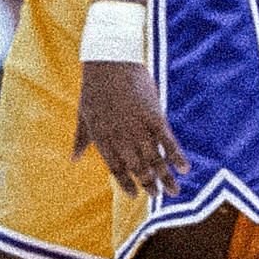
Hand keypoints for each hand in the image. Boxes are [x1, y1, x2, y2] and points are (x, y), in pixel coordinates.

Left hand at [74, 61, 186, 198]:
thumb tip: (73, 159)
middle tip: (158, 197)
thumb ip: (80, 140)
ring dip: (165, 178)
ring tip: (174, 192)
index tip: (135, 196)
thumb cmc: (94, 88)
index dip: (126, 185)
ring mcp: (139, 129)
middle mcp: (122, 139)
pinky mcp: (155, 117)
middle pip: (138, 169)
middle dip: (149, 185)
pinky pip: (168, 142)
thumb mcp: (83, 115)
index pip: (117, 170)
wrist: (110, 61)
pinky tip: (184, 169)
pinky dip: (177, 157)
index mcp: (103, 140)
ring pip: (155, 160)